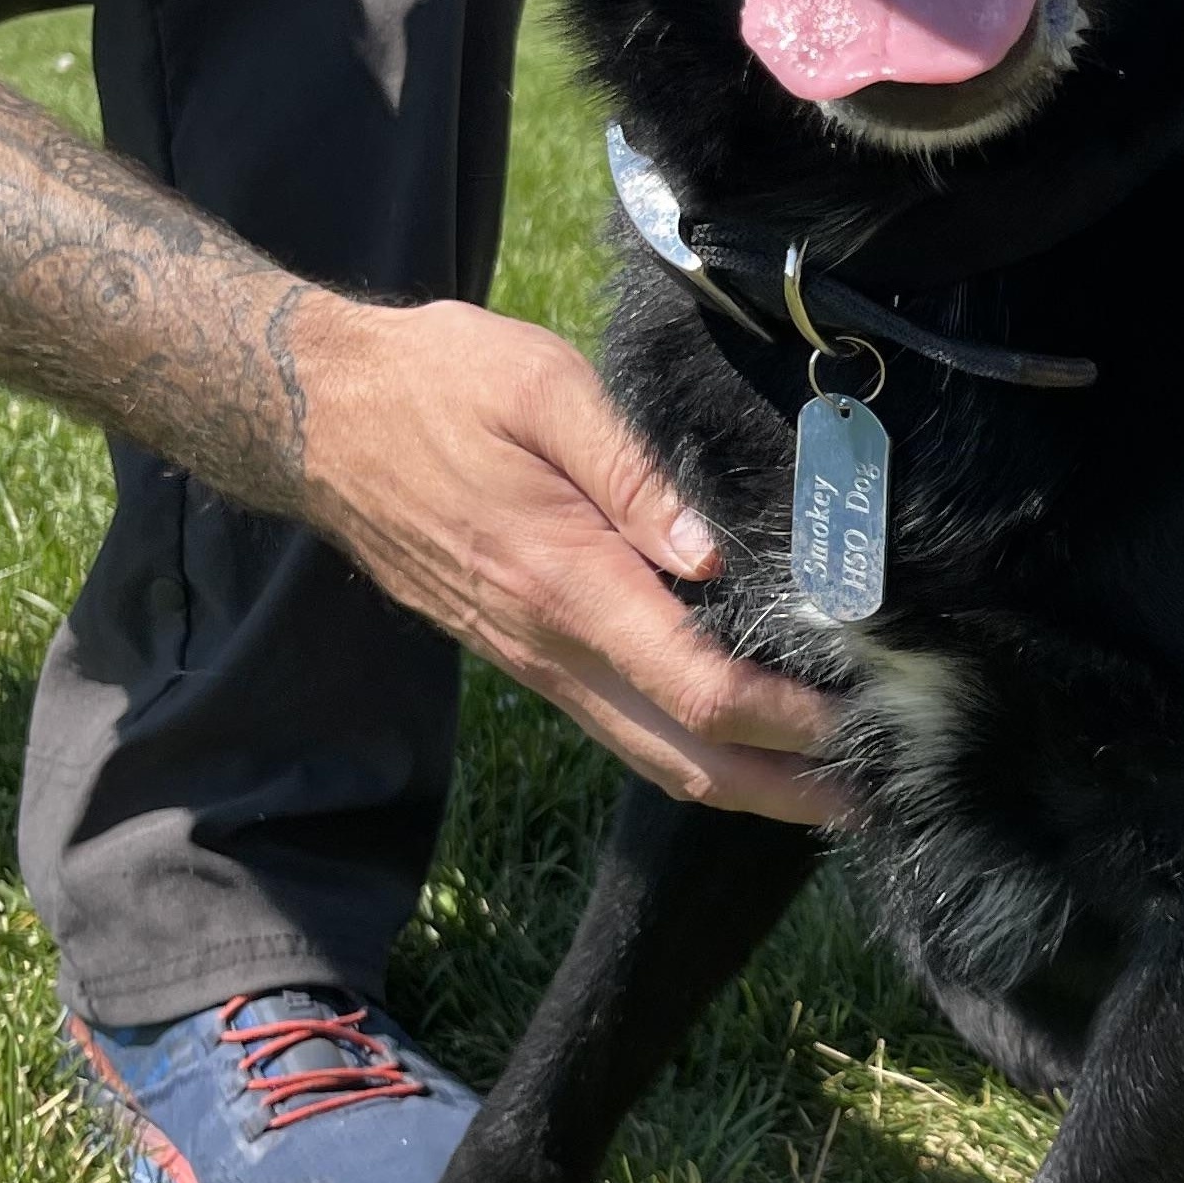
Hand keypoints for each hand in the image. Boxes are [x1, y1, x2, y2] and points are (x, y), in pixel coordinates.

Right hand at [290, 296, 843, 823]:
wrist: (316, 416)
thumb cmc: (436, 384)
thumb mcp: (543, 389)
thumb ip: (633, 473)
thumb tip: (710, 558)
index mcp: (566, 583)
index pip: (696, 687)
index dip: (784, 719)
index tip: (857, 720)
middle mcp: (547, 644)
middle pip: (680, 757)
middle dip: (778, 789)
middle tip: (867, 798)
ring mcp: (527, 660)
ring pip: (645, 753)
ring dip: (738, 782)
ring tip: (821, 786)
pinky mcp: (518, 653)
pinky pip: (614, 724)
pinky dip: (686, 748)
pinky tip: (736, 737)